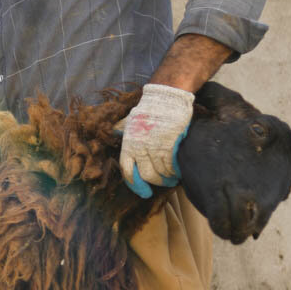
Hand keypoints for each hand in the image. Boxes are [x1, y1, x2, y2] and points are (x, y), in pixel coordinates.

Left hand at [118, 84, 194, 198]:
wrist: (166, 97)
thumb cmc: (148, 109)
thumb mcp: (130, 121)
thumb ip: (122, 130)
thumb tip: (113, 134)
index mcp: (128, 143)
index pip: (127, 170)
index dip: (135, 184)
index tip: (143, 192)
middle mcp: (140, 147)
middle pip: (146, 175)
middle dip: (155, 183)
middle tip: (162, 185)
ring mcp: (155, 147)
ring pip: (161, 172)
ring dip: (167, 179)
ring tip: (172, 179)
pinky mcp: (170, 145)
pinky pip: (172, 166)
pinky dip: (175, 172)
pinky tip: (178, 172)